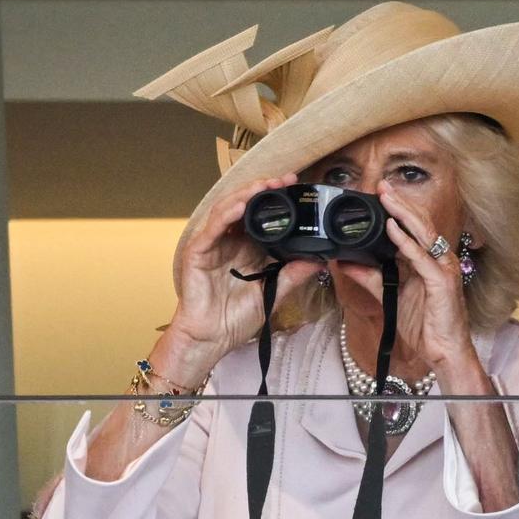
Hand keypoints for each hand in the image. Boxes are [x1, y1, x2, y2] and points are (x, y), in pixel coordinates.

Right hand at [159, 173, 321, 382]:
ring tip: (266, 185)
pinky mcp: (198, 252)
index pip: (262, 215)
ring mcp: (213, 244)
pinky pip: (213, 227)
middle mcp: (230, 241)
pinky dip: (227, 214)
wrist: (212, 338)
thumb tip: (321, 260)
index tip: (299, 188)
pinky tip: (241, 204)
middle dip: (265, 189)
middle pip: (245, 205)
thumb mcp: (274, 293)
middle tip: (287, 180)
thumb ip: (294, 274)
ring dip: (247, 194)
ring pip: (228, 209)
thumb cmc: (236, 318)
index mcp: (247, 247)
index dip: (277, 199)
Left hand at [338, 182, 479, 383]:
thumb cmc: (425, 325)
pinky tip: (393, 228)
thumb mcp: (390, 296)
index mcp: (429, 260)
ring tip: (386, 197)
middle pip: (420, 223)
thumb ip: (370, 278)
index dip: (398, 209)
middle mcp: (439, 259)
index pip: (414, 227)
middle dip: (400, 203)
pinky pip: (421, 257)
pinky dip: (406, 241)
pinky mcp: (442, 282)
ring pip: (423, 233)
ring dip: (403, 213)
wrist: (443, 352)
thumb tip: (344, 263)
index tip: (379, 193)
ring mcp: (443, 268)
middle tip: (380, 185)